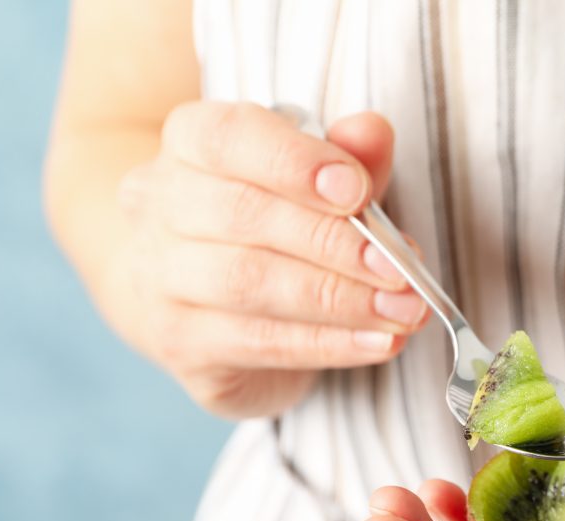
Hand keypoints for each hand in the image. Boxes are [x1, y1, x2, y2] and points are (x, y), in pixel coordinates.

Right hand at [105, 101, 427, 417]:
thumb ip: (350, 156)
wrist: (198, 304)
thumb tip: (373, 131)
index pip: (228, 137)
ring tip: (404, 311)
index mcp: (188, 144)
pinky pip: (259, 342)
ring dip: (341, 299)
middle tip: (401, 268)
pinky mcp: (180, 344)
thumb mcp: (317, 182)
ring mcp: (159, 279)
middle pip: (244, 216)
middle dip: (335, 244)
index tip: (357, 191)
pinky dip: (329, 343)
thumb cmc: (270, 227)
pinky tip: (379, 342)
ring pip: (250, 284)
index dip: (295, 162)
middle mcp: (159, 206)